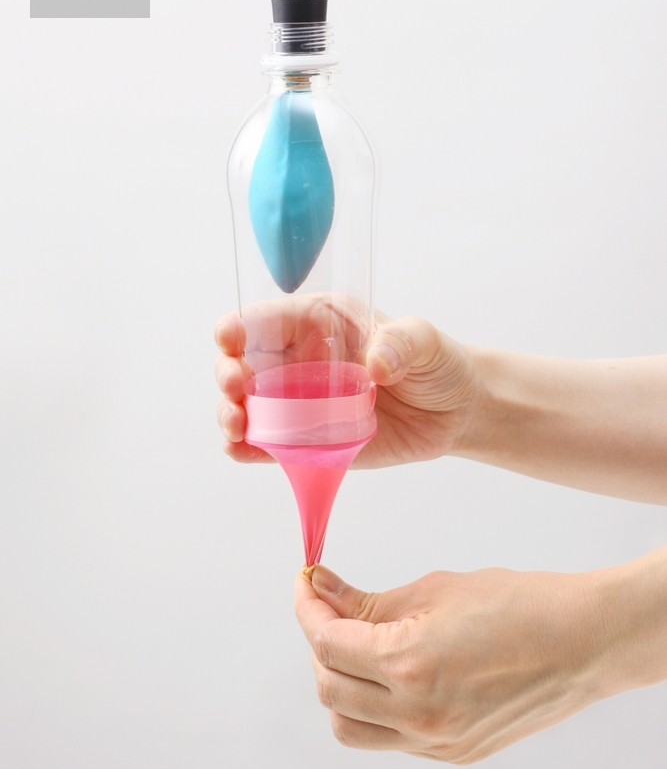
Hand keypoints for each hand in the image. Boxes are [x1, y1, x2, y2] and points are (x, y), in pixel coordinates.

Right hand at [214, 299, 478, 467]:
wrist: (455, 413)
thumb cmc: (436, 363)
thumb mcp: (425, 341)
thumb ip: (402, 343)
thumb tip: (377, 364)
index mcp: (318, 323)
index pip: (269, 319)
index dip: (242, 325)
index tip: (230, 338)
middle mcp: (299, 361)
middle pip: (245, 363)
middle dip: (228, 373)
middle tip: (234, 386)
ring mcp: (299, 404)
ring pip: (248, 407)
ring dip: (231, 414)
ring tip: (235, 425)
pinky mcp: (307, 442)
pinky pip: (267, 446)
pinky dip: (248, 449)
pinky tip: (241, 450)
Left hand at [294, 562, 641, 763]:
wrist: (581, 642)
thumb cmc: (517, 605)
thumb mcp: (434, 590)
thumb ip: (368, 600)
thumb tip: (321, 589)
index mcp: (409, 665)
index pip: (327, 644)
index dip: (307, 608)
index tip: (307, 583)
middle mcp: (417, 714)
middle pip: (329, 689)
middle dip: (320, 644)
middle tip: (332, 608)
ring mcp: (435, 742)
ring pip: (350, 727)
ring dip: (340, 685)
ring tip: (358, 646)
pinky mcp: (453, 754)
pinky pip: (389, 738)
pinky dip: (375, 707)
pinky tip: (392, 672)